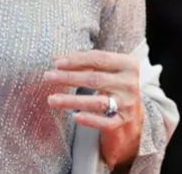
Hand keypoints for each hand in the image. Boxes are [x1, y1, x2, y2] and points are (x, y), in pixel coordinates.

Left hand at [45, 51, 143, 168]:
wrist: (133, 111)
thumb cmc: (113, 83)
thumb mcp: (105, 69)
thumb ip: (84, 62)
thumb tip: (55, 58)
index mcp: (128, 64)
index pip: (99, 59)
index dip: (76, 60)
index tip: (56, 62)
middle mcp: (130, 84)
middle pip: (95, 79)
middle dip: (69, 77)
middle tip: (48, 76)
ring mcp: (128, 104)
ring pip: (97, 102)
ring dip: (71, 100)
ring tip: (52, 99)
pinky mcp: (123, 121)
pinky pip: (105, 122)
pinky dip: (90, 120)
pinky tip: (74, 117)